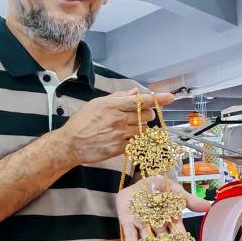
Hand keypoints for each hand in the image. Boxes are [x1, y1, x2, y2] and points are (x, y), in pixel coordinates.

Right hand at [56, 88, 173, 165]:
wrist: (71, 144)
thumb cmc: (82, 122)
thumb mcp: (97, 104)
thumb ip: (118, 97)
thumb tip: (134, 92)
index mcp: (113, 105)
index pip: (141, 101)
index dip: (158, 99)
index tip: (170, 97)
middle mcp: (119, 119)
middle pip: (147, 116)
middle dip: (147, 115)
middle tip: (138, 117)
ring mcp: (120, 134)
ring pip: (144, 130)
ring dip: (142, 129)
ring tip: (130, 128)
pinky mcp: (120, 148)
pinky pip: (138, 144)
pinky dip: (139, 141)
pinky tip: (131, 139)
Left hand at [117, 175, 210, 240]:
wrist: (138, 179)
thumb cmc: (159, 186)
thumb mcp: (175, 191)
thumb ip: (190, 200)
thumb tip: (209, 206)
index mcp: (170, 220)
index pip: (179, 236)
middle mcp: (157, 226)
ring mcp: (142, 225)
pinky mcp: (128, 222)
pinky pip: (131, 234)